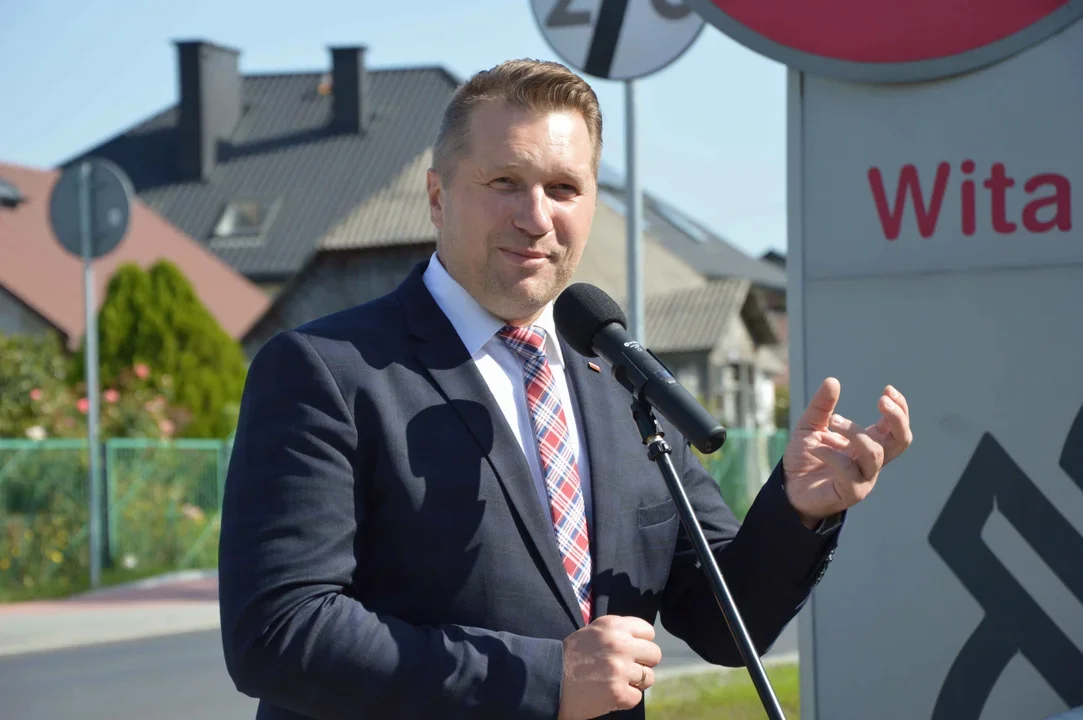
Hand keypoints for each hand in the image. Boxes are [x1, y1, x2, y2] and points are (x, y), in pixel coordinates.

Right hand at [557, 615, 662, 719]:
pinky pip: (636, 697)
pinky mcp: (618, 692)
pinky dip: (624, 698)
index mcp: (613, 625)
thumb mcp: (592, 632)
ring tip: (615, 682)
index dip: (642, 643)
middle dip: (643, 663)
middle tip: (627, 669)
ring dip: (635, 683)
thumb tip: (643, 640)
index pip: (648, 632)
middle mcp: (619, 644)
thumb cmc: (570, 657)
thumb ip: (617, 632)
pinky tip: (608, 694)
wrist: (547, 680)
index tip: (632, 651)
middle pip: (654, 654)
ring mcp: (620, 669)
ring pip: (649, 678)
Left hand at [783, 377, 912, 525]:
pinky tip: (815, 447)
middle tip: (881, 400)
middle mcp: (871, 461)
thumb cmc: (804, 459)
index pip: (896, 428)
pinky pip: (849, 471)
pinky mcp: (851, 492)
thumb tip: (833, 381)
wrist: (787, 488)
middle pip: (901, 441)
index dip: (899, 409)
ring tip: (834, 422)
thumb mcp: (810, 427)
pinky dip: (832, 454)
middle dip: (896, 418)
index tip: (888, 390)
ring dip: (855, 432)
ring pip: (875, 453)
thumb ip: (822, 407)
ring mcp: (864, 478)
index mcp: (867, 444)